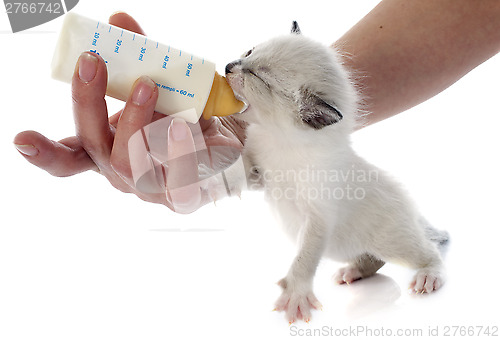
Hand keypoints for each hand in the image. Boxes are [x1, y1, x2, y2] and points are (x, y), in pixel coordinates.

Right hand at [13, 12, 245, 212]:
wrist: (226, 142)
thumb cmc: (183, 117)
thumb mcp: (158, 86)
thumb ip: (139, 59)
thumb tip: (120, 21)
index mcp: (106, 151)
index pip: (67, 159)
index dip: (44, 152)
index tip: (21, 138)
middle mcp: (121, 173)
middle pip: (96, 146)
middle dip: (89, 102)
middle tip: (95, 62)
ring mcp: (150, 188)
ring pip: (131, 163)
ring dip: (135, 120)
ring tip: (148, 85)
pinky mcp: (183, 196)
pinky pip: (178, 179)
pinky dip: (178, 151)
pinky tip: (182, 126)